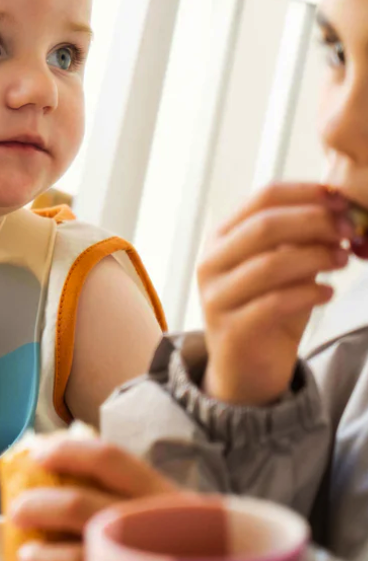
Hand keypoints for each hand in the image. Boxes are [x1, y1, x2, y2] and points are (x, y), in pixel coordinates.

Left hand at [8, 438, 179, 560]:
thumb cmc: (203, 554)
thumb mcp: (184, 518)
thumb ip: (140, 496)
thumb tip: (71, 471)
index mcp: (168, 499)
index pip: (109, 460)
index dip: (67, 451)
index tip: (36, 454)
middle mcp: (160, 529)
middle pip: (80, 506)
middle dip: (39, 506)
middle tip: (17, 510)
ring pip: (80, 557)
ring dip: (43, 556)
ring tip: (27, 555)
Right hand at [197, 183, 350, 405]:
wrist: (247, 367)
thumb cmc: (268, 309)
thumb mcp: (284, 267)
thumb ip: (301, 240)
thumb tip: (339, 210)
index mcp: (222, 238)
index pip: (263, 198)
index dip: (306, 193)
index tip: (342, 201)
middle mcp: (211, 262)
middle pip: (264, 226)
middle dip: (314, 223)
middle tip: (348, 230)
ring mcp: (216, 296)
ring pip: (269, 264)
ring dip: (316, 257)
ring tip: (344, 259)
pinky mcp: (231, 329)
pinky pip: (273, 303)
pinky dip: (308, 293)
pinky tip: (328, 292)